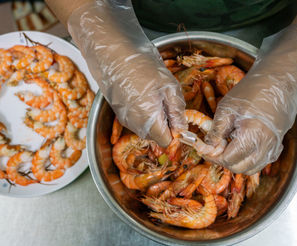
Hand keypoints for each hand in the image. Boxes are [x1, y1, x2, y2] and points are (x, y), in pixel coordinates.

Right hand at [67, 1, 186, 146]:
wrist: (113, 53)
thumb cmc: (143, 66)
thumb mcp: (169, 86)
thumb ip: (177, 111)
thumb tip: (182, 128)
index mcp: (149, 120)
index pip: (167, 141)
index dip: (175, 132)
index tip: (178, 118)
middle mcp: (135, 125)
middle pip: (156, 137)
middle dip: (165, 125)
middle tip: (167, 102)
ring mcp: (125, 119)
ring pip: (146, 129)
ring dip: (154, 118)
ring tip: (154, 95)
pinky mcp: (118, 113)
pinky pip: (136, 121)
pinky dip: (143, 113)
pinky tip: (142, 94)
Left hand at [204, 23, 296, 173]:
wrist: (279, 81)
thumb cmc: (252, 91)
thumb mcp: (227, 108)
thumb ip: (216, 131)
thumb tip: (208, 147)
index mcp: (252, 135)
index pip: (229, 159)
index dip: (214, 157)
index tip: (205, 150)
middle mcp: (266, 145)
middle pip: (240, 167)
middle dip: (224, 161)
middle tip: (214, 149)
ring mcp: (274, 147)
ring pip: (252, 168)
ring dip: (237, 163)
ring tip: (227, 147)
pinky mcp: (277, 145)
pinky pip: (262, 162)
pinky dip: (249, 160)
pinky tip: (241, 146)